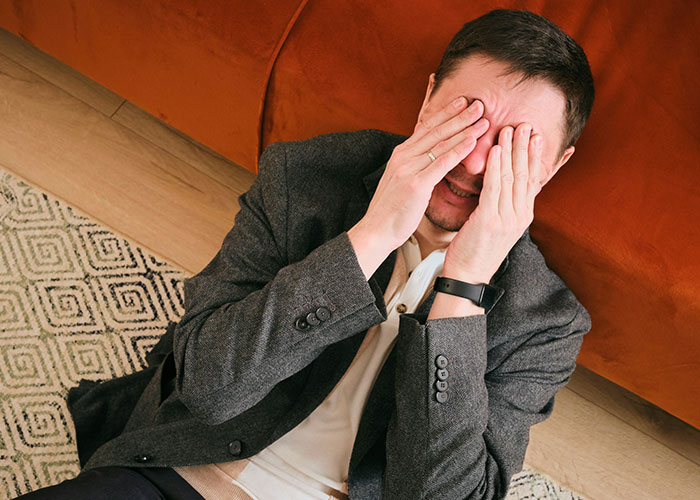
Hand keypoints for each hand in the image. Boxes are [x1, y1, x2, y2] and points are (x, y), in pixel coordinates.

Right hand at [355, 97, 489, 253]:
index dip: (446, 113)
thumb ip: (415, 165)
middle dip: (459, 115)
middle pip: (436, 130)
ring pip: (441, 143)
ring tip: (483, 119)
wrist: (376, 230)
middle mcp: (403, 156)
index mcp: (401, 154)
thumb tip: (430, 156)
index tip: (463, 101)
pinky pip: (441, 163)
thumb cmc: (392, 210)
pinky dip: (458, 150)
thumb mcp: (401, 180)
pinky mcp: (415, 184)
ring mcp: (408, 169)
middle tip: (479, 103)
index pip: (426, 127)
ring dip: (464, 129)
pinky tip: (472, 142)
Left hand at [443, 123, 542, 282]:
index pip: (533, 179)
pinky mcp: (491, 221)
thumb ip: (506, 203)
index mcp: (524, 215)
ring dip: (511, 150)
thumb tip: (510, 184)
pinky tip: (495, 150)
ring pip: (512, 177)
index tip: (535, 134)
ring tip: (510, 129)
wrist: (468, 276)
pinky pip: (494, 188)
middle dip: (526, 147)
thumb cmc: (477, 248)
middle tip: (526, 123)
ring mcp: (507, 218)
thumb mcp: (498, 224)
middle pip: (526, 174)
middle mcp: (520, 215)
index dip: (534, 155)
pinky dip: (496, 167)